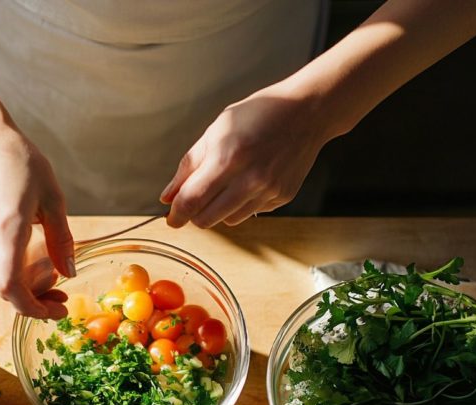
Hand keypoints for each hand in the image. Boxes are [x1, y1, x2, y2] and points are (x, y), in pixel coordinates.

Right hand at [0, 122, 74, 318]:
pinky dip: (14, 274)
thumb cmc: (20, 160)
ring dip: (24, 290)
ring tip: (53, 283)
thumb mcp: (53, 197)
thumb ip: (61, 239)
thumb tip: (70, 272)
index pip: (10, 287)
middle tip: (62, 301)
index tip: (57, 310)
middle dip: (34, 303)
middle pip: (4, 290)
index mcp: (7, 229)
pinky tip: (33, 263)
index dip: (32, 308)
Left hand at [161, 83, 327, 227]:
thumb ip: (190, 165)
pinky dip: (242, 203)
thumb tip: (168, 196)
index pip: (192, 199)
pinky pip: (251, 212)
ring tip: (226, 183)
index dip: (176, 214)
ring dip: (218, 210)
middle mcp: (251, 179)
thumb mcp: (217, 130)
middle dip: (195, 215)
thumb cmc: (258, 115)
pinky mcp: (283, 197)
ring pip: (228, 221)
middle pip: (207, 219)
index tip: (171, 218)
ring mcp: (269, 190)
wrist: (307, 112)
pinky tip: (251, 179)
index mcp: (229, 157)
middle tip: (195, 200)